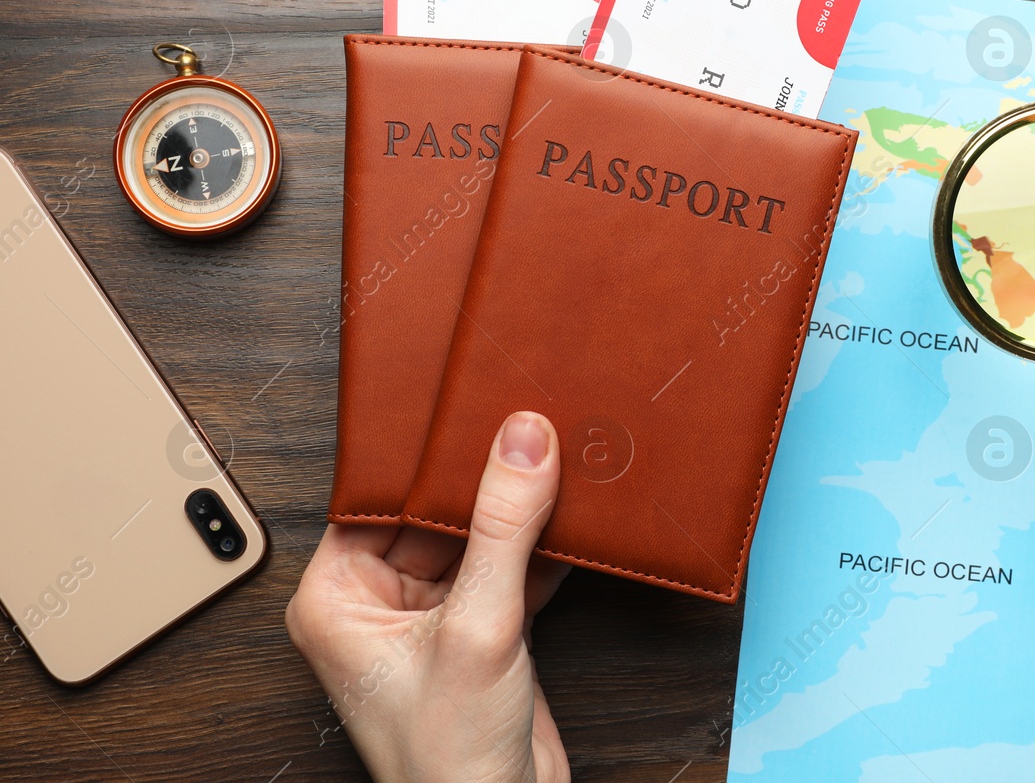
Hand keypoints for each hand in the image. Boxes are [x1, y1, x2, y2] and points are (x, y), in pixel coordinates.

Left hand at [287, 412, 569, 782]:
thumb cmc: (448, 759)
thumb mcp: (478, 625)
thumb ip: (503, 529)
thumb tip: (522, 442)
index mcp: (337, 597)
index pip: (379, 498)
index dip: (428, 456)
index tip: (474, 410)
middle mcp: (377, 602)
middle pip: (435, 513)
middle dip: (485, 481)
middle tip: (530, 429)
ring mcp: (432, 618)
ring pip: (479, 538)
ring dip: (521, 514)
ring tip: (560, 462)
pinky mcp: (483, 632)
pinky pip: (512, 567)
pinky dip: (544, 549)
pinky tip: (574, 519)